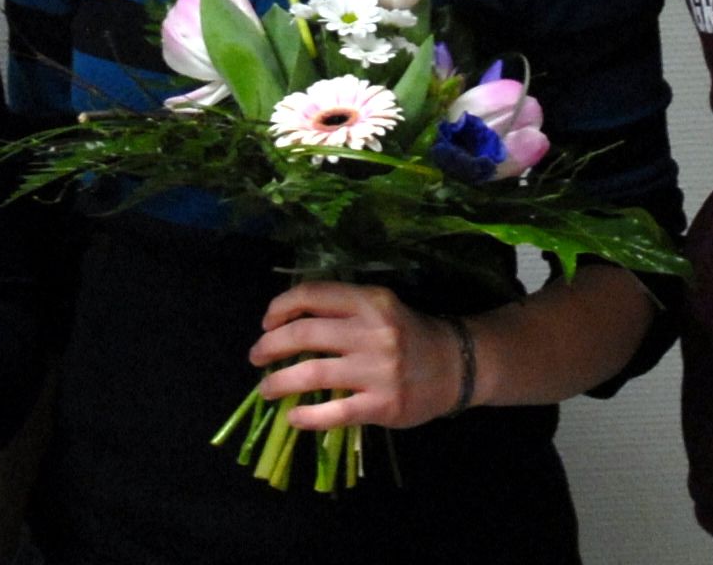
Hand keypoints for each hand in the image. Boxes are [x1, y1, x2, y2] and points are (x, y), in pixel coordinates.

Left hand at [249, 281, 462, 431]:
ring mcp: (377, 371)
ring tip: (265, 388)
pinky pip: (334, 412)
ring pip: (312, 373)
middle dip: (270, 345)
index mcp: (369, 302)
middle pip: (304, 334)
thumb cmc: (408, 335)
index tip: (266, 323)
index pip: (312, 295)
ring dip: (278, 382)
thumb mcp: (380, 307)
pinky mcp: (382, 405)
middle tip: (256, 356)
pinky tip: (293, 417)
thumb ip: (341, 309)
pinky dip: (306, 416)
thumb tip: (287, 322)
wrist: (455, 366)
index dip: (280, 307)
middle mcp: (372, 332)